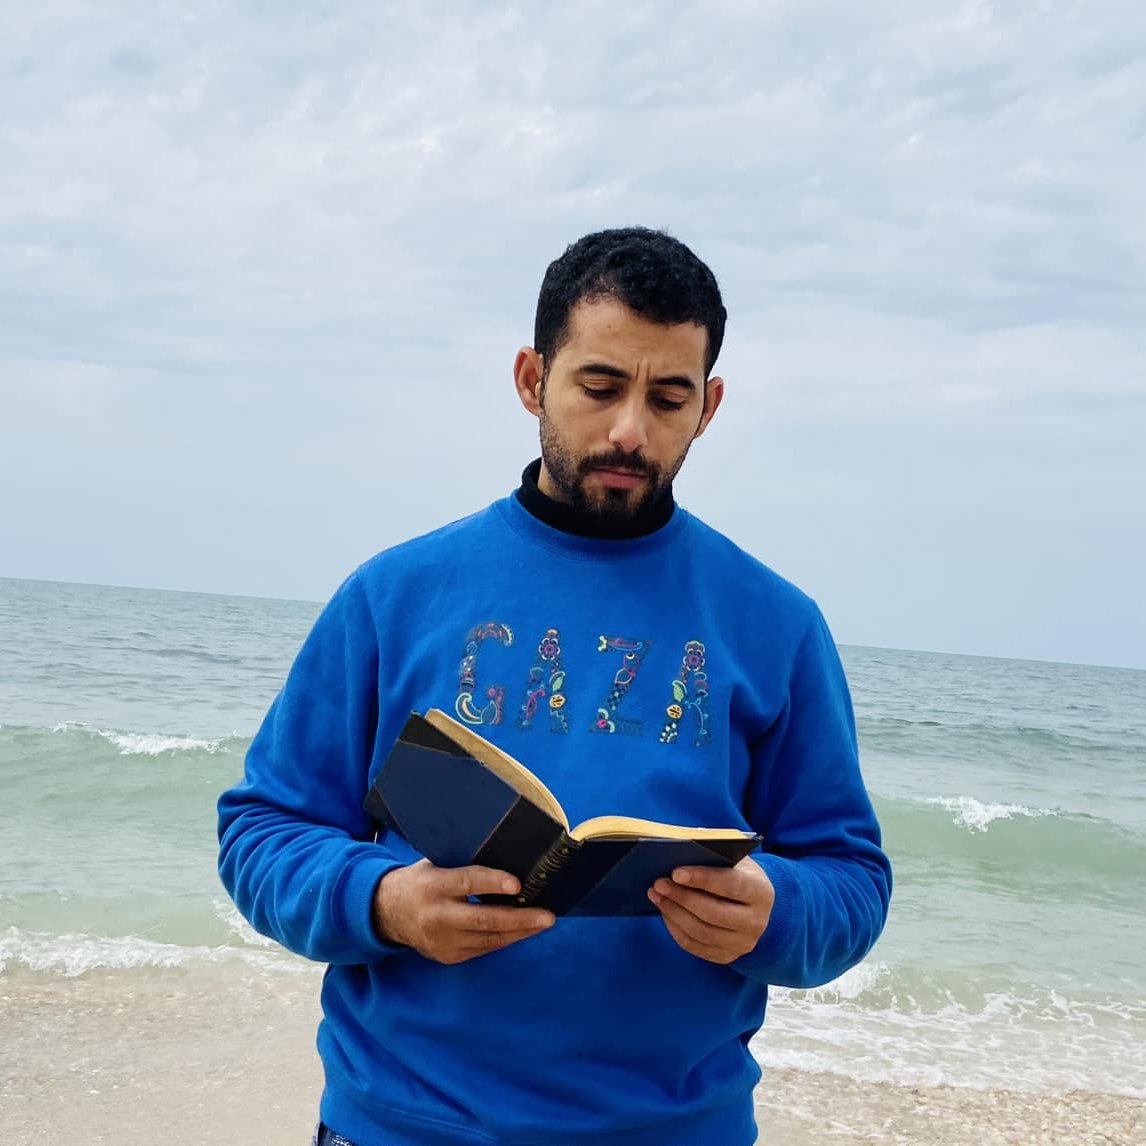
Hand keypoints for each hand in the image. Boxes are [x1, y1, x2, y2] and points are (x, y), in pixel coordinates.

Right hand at [372, 860, 554, 964]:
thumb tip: (504, 852)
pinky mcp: (449, 956)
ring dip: (520, 931)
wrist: (387, 913)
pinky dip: (505, 939)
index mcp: (433, 886)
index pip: (466, 883)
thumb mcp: (434, 863)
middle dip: (519, 919)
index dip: (493, 883)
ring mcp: (443, 941)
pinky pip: (484, 948)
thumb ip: (463, 862)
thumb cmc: (420, 881)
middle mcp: (438, 916)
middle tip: (547, 915)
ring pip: (488, 939)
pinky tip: (522, 930)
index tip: (517, 884)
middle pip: (483, 919)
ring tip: (543, 922)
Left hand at [648, 857, 773, 963]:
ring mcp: (742, 943)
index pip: (731, 885)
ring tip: (656, 895)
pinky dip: (675, 928)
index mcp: (760, 891)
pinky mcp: (727, 956)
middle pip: (713, 912)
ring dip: (674, 912)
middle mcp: (756, 921)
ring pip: (701, 932)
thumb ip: (712, 857)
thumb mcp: (734, 860)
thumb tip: (678, 854)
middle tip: (659, 884)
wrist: (752, 904)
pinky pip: (695, 946)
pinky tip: (665, 911)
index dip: (702, 878)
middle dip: (682, 897)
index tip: (676, 872)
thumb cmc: (737, 874)